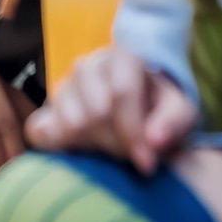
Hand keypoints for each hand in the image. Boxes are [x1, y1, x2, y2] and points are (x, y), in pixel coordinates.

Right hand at [26, 46, 196, 174]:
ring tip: (113, 151)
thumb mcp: (181, 111)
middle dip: (117, 144)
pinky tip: (82, 152)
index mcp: (121, 57)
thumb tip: (154, 141)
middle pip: (95, 113)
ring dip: (95, 148)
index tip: (147, 164)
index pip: (120, 92)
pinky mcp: (43, 110)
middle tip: (132, 157)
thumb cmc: (160, 109)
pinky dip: (58, 147)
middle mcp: (86, 66)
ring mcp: (61, 87)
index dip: (133, 132)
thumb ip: (173, 122)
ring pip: (70, 125)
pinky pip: (39, 132)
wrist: (137, 107)